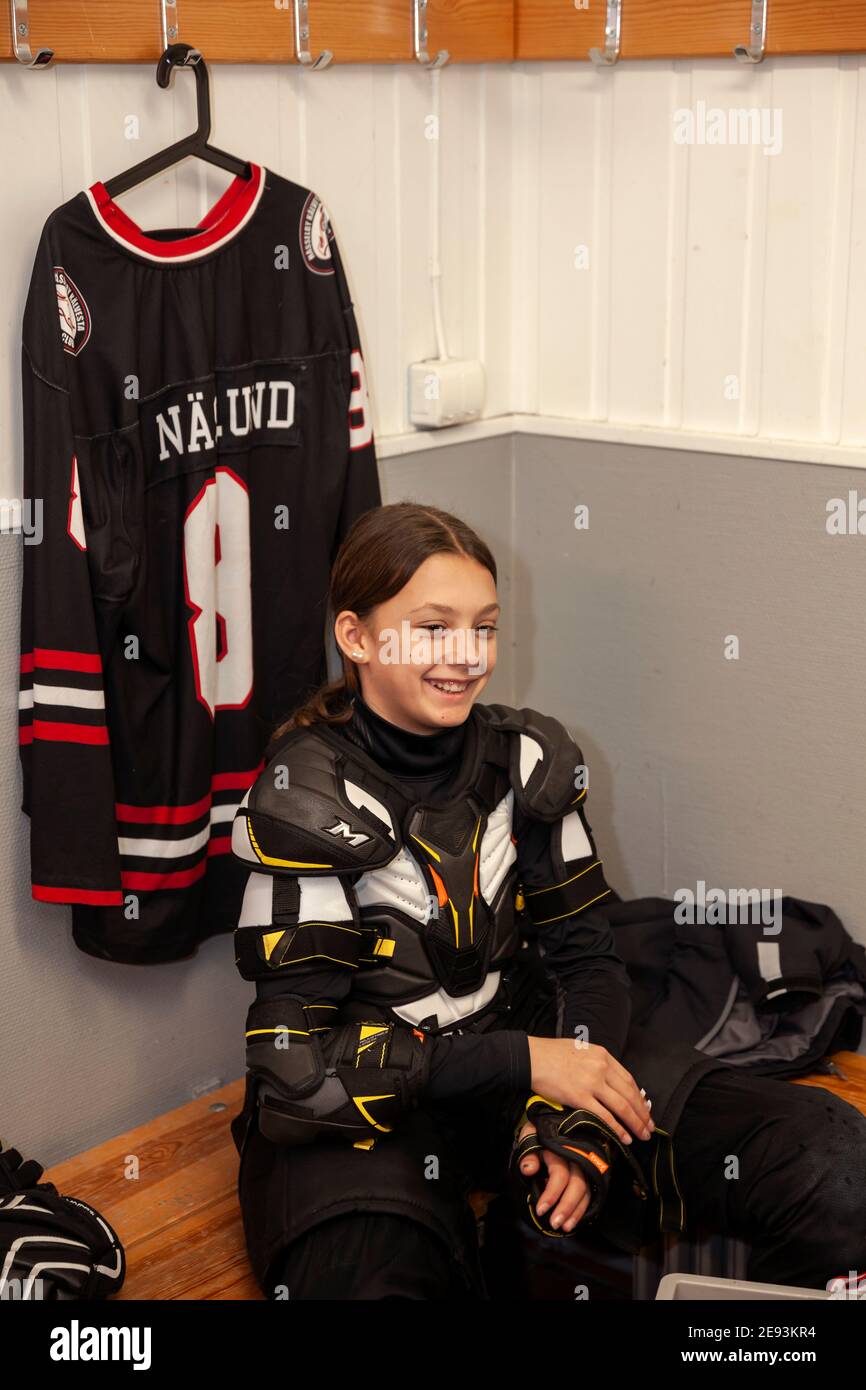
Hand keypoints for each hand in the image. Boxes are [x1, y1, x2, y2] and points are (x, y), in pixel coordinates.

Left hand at [516, 1119, 590, 1232]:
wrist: (555, 1119)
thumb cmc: (539, 1130)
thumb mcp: (530, 1135)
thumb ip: (527, 1151)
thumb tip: (528, 1169)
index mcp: (561, 1147)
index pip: (560, 1175)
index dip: (551, 1194)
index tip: (541, 1210)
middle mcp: (577, 1156)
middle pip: (577, 1185)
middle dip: (566, 1207)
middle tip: (555, 1224)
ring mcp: (586, 1164)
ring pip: (586, 1190)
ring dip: (577, 1211)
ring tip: (565, 1227)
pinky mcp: (589, 1171)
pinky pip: (590, 1191)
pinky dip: (583, 1207)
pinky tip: (574, 1220)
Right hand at [526, 1037, 653, 1145]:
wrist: (532, 1057)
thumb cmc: (552, 1053)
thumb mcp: (581, 1050)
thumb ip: (597, 1063)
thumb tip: (609, 1080)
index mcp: (603, 1055)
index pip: (629, 1079)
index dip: (640, 1098)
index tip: (645, 1110)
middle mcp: (601, 1067)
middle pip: (630, 1094)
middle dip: (643, 1114)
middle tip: (650, 1128)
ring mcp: (591, 1082)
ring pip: (622, 1106)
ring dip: (635, 1123)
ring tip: (642, 1135)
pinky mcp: (579, 1096)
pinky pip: (604, 1115)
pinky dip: (617, 1128)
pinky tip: (624, 1137)